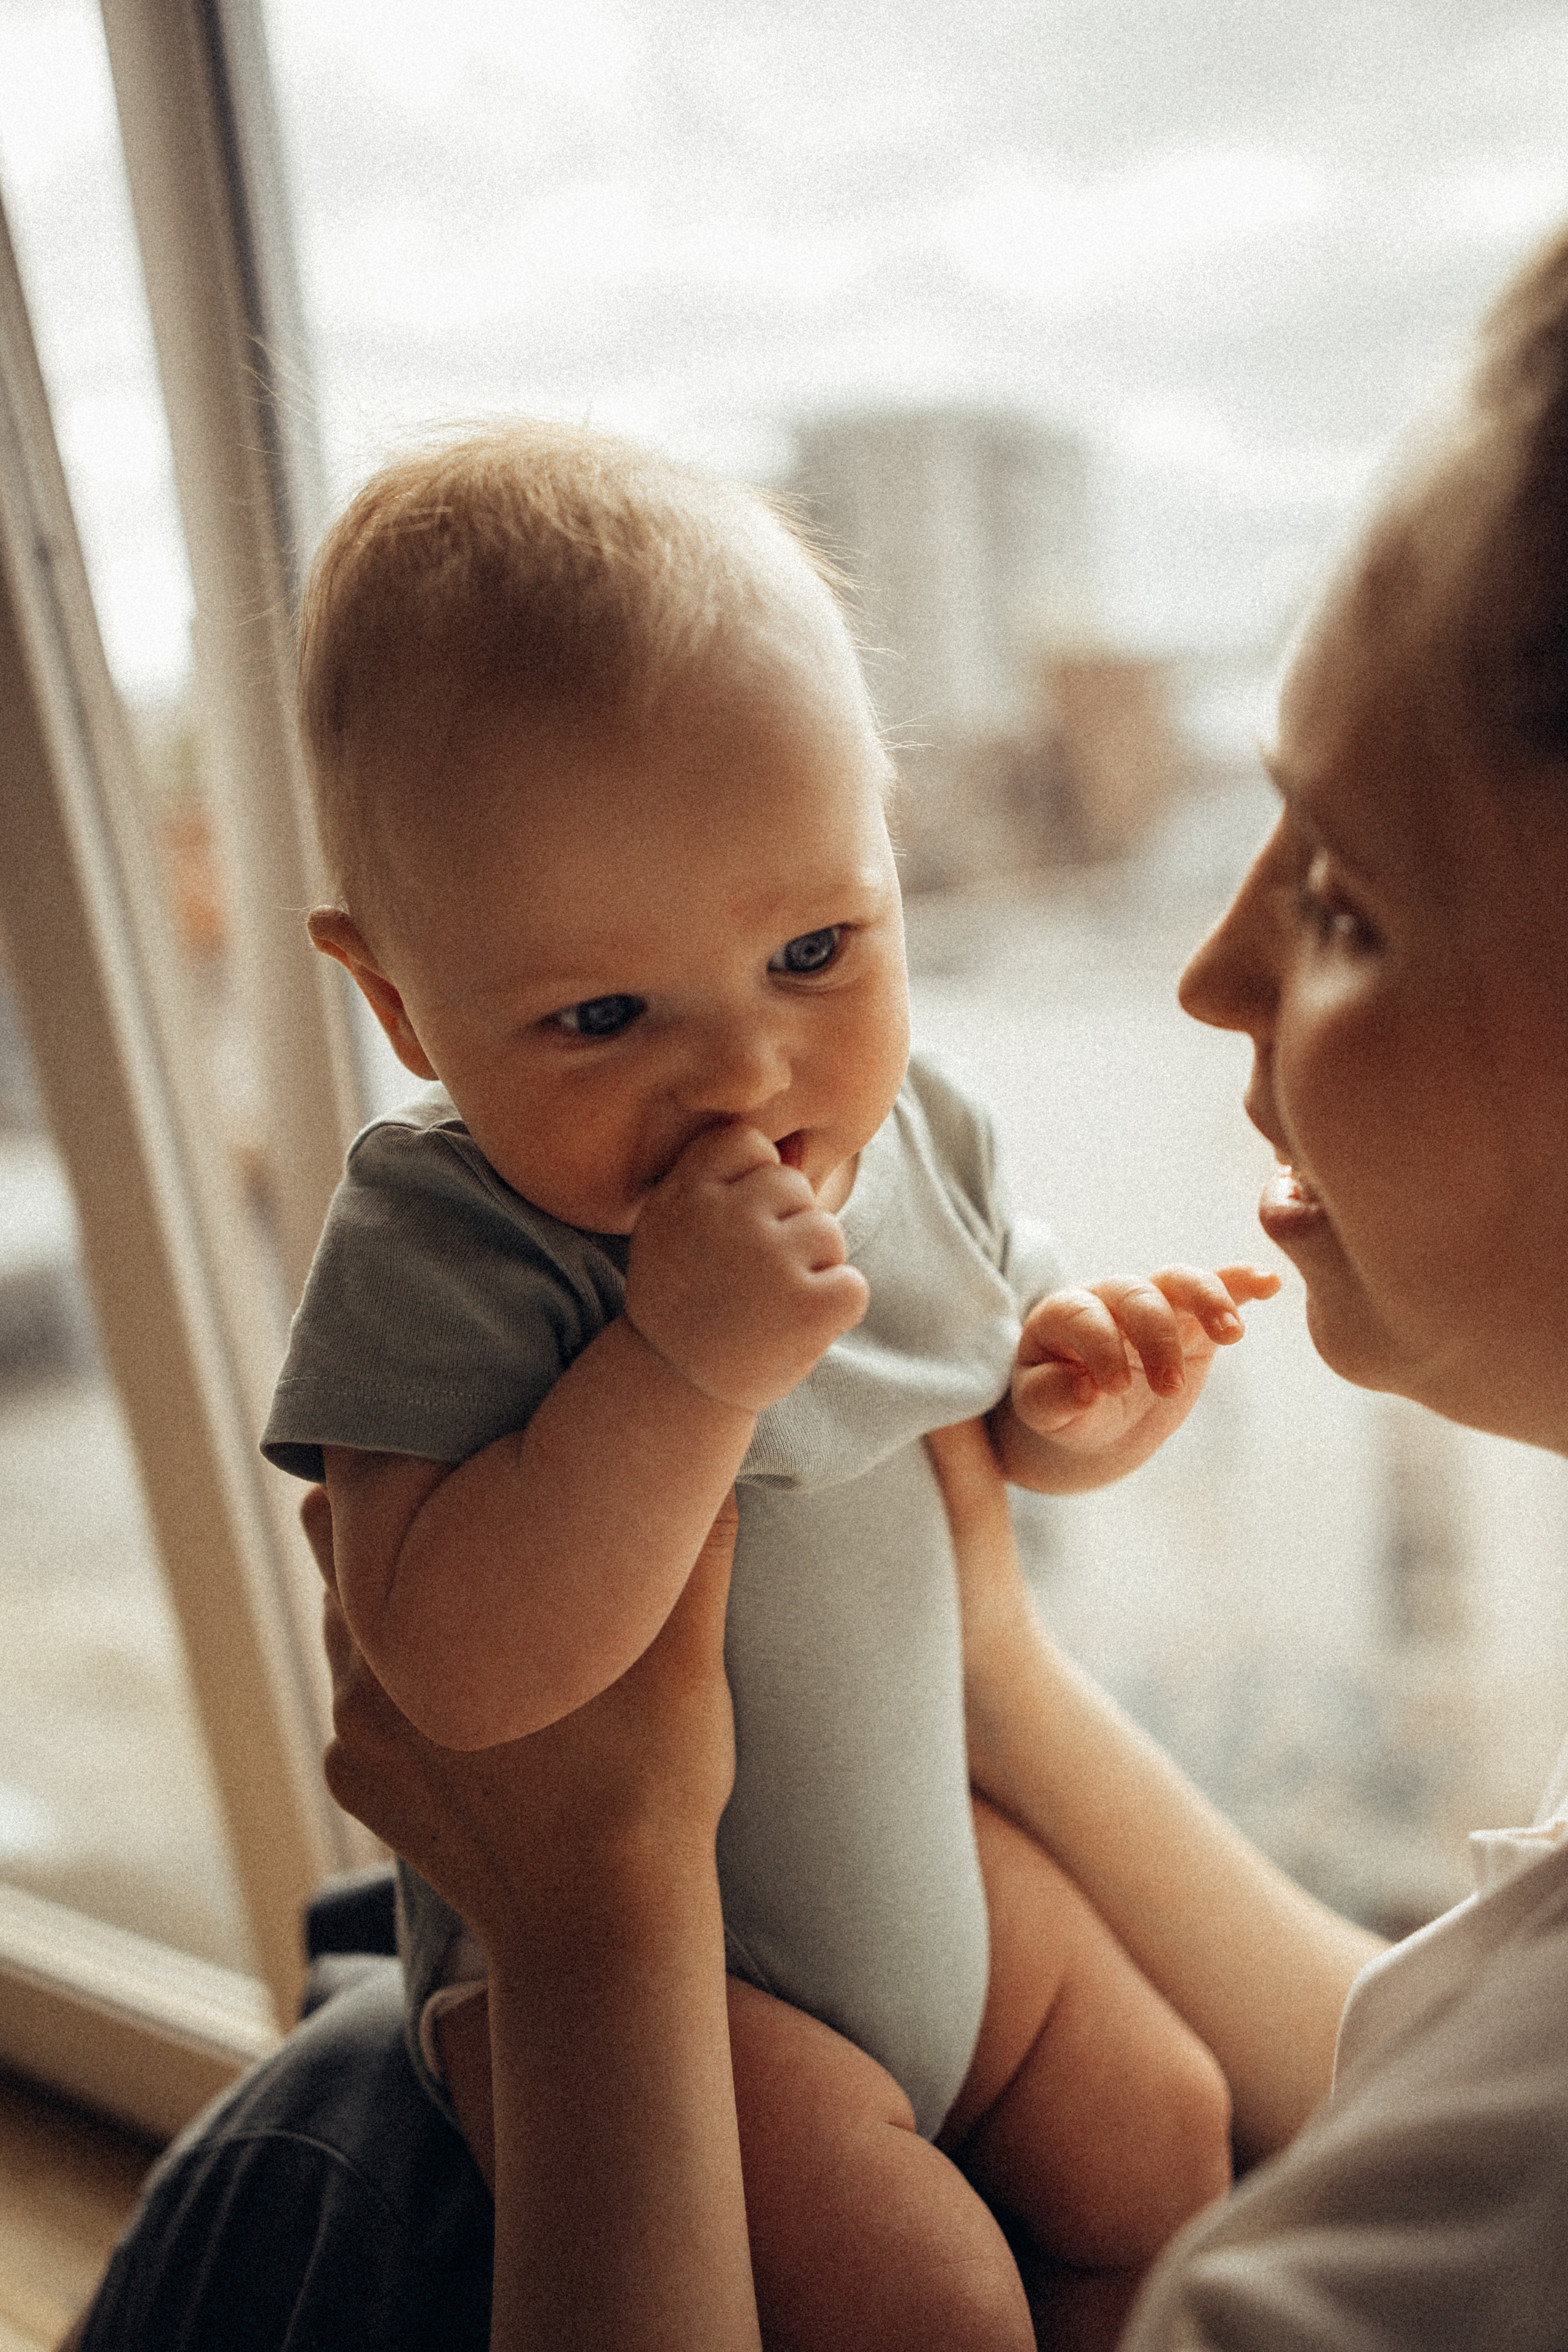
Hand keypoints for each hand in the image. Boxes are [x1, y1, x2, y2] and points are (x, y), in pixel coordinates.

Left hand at [301, 1481, 739, 1950]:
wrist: (605, 1930)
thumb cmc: (650, 1779)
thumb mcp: (688, 1644)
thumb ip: (693, 1537)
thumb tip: (713, 1452)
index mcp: (427, 1609)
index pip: (361, 1487)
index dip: (404, 1456)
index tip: (463, 1451)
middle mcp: (364, 1663)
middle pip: (343, 1550)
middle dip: (400, 1527)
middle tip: (476, 1519)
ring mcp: (350, 1731)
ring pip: (351, 1627)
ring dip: (403, 1608)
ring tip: (482, 1611)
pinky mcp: (354, 1783)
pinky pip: (362, 1703)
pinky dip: (404, 1687)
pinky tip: (477, 1699)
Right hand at [624, 1121, 868, 1411]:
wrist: (673, 1389)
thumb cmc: (679, 1300)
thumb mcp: (666, 1225)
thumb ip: (711, 1176)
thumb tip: (789, 1144)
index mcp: (687, 1193)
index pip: (748, 1143)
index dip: (748, 1184)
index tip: (725, 1231)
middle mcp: (729, 1219)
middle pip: (793, 1186)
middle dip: (782, 1227)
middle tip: (746, 1280)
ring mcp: (773, 1262)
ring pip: (826, 1233)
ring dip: (809, 1269)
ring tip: (766, 1306)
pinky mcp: (812, 1306)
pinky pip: (852, 1284)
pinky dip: (833, 1309)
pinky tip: (793, 1328)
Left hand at [1012, 1264, 1279, 1455]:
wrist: (1096, 1412)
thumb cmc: (1062, 1404)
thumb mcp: (1042, 1409)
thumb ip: (1049, 1398)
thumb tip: (1082, 1388)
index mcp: (1062, 1315)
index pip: (1083, 1316)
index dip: (1100, 1346)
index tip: (1115, 1388)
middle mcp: (1107, 1298)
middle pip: (1136, 1295)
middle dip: (1157, 1337)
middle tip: (1171, 1387)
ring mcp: (1152, 1302)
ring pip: (1178, 1281)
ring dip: (1207, 1300)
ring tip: (1232, 1333)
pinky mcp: (1190, 1316)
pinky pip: (1217, 1286)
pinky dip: (1242, 1281)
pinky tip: (1269, 1283)